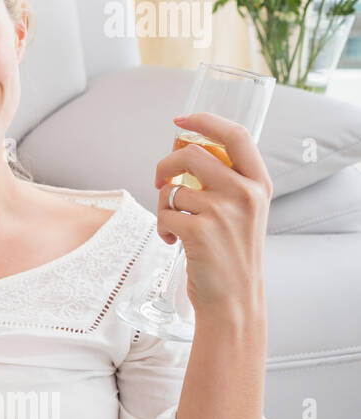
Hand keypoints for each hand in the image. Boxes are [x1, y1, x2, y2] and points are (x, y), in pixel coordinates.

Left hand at [153, 113, 272, 317]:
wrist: (234, 298)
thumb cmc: (232, 253)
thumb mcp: (244, 211)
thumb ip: (226, 181)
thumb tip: (186, 151)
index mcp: (259, 183)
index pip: (236, 135)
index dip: (206, 121)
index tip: (181, 120)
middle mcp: (245, 193)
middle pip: (192, 154)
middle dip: (166, 165)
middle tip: (159, 181)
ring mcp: (222, 211)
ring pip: (172, 189)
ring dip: (163, 206)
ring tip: (175, 226)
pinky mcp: (199, 231)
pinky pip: (163, 214)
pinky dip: (161, 228)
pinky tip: (172, 242)